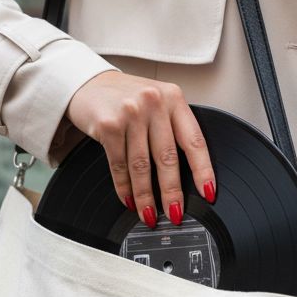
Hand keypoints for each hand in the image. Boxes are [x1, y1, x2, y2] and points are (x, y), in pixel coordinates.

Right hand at [65, 72, 215, 228]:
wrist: (87, 82)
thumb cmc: (126, 96)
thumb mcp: (157, 101)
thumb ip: (172, 126)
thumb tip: (186, 173)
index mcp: (173, 98)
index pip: (194, 140)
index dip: (203, 170)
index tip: (208, 193)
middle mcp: (154, 103)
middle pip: (168, 157)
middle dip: (172, 192)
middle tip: (175, 213)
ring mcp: (130, 113)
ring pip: (142, 166)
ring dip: (146, 196)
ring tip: (150, 214)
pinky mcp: (108, 125)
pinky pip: (119, 165)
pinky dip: (124, 187)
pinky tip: (129, 200)